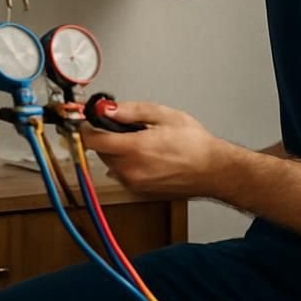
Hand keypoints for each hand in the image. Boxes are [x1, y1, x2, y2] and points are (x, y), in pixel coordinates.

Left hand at [81, 101, 222, 197]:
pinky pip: (121, 173)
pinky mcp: (138, 191)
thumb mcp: (163, 115)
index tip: (90, 120)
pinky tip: (146, 155)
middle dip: (107, 137)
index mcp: (134, 149)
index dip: (88, 127)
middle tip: (127, 127)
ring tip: (142, 141)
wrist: (212, 169)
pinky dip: (126, 163)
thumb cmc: (194, 144)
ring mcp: (133, 183)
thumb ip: (130, 111)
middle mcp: (130, 170)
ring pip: (110, 163)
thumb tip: (107, 108)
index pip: (92, 140)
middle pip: (100, 151)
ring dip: (117, 151)